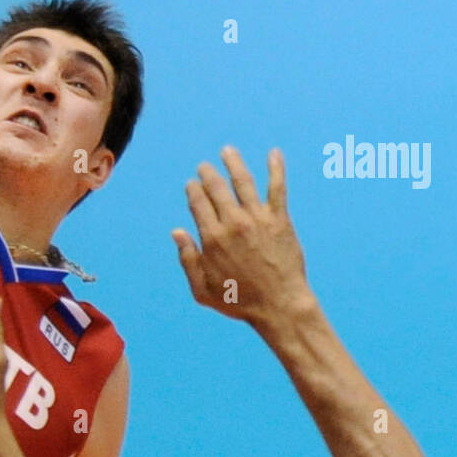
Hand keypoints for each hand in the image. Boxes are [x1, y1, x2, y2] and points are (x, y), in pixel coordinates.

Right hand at [172, 146, 310, 327]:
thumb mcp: (203, 290)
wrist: (279, 306)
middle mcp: (232, 223)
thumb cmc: (240, 301)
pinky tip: (274, 153)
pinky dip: (276, 169)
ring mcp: (257, 219)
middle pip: (216, 187)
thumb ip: (187, 260)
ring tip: (228, 151)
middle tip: (205, 167)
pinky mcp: (279, 220)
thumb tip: (176, 232)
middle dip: (208, 173)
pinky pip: (277, 188)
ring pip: (242, 181)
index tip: (193, 185)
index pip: (198, 202)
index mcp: (212, 238)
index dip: (193, 189)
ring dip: (233, 162)